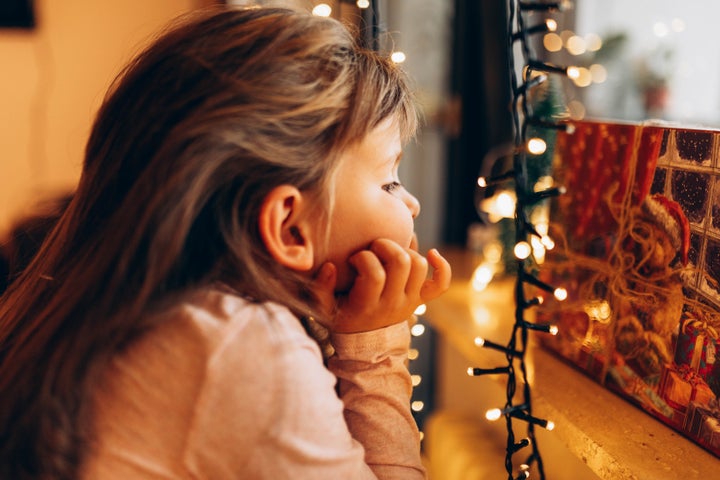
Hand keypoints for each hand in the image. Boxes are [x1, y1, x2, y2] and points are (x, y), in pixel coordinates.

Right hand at [311, 239, 450, 333]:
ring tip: (388, 252)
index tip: (354, 259)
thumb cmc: (342, 319)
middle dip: (385, 245)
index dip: (363, 257)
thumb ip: (321, 288)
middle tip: (372, 247)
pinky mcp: (420, 300)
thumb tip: (330, 267)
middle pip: (401, 262)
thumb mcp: (324, 309)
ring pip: (419, 266)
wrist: (365, 345)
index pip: (374, 273)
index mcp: (367, 306)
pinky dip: (441, 266)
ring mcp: (410, 302)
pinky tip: (431, 253)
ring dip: (405, 250)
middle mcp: (393, 304)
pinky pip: (440, 284)